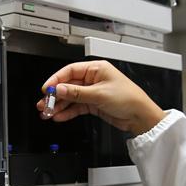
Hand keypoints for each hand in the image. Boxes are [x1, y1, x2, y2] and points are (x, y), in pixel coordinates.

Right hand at [37, 60, 165, 135]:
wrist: (140, 115)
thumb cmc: (128, 98)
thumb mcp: (99, 94)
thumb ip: (77, 93)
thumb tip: (59, 89)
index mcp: (96, 69)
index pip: (70, 71)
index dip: (56, 79)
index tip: (47, 89)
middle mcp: (93, 79)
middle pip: (68, 85)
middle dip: (55, 95)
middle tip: (45, 104)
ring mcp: (92, 92)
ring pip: (70, 98)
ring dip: (59, 105)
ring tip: (48, 113)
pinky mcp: (93, 104)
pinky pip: (76, 107)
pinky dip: (68, 112)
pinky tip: (59, 116)